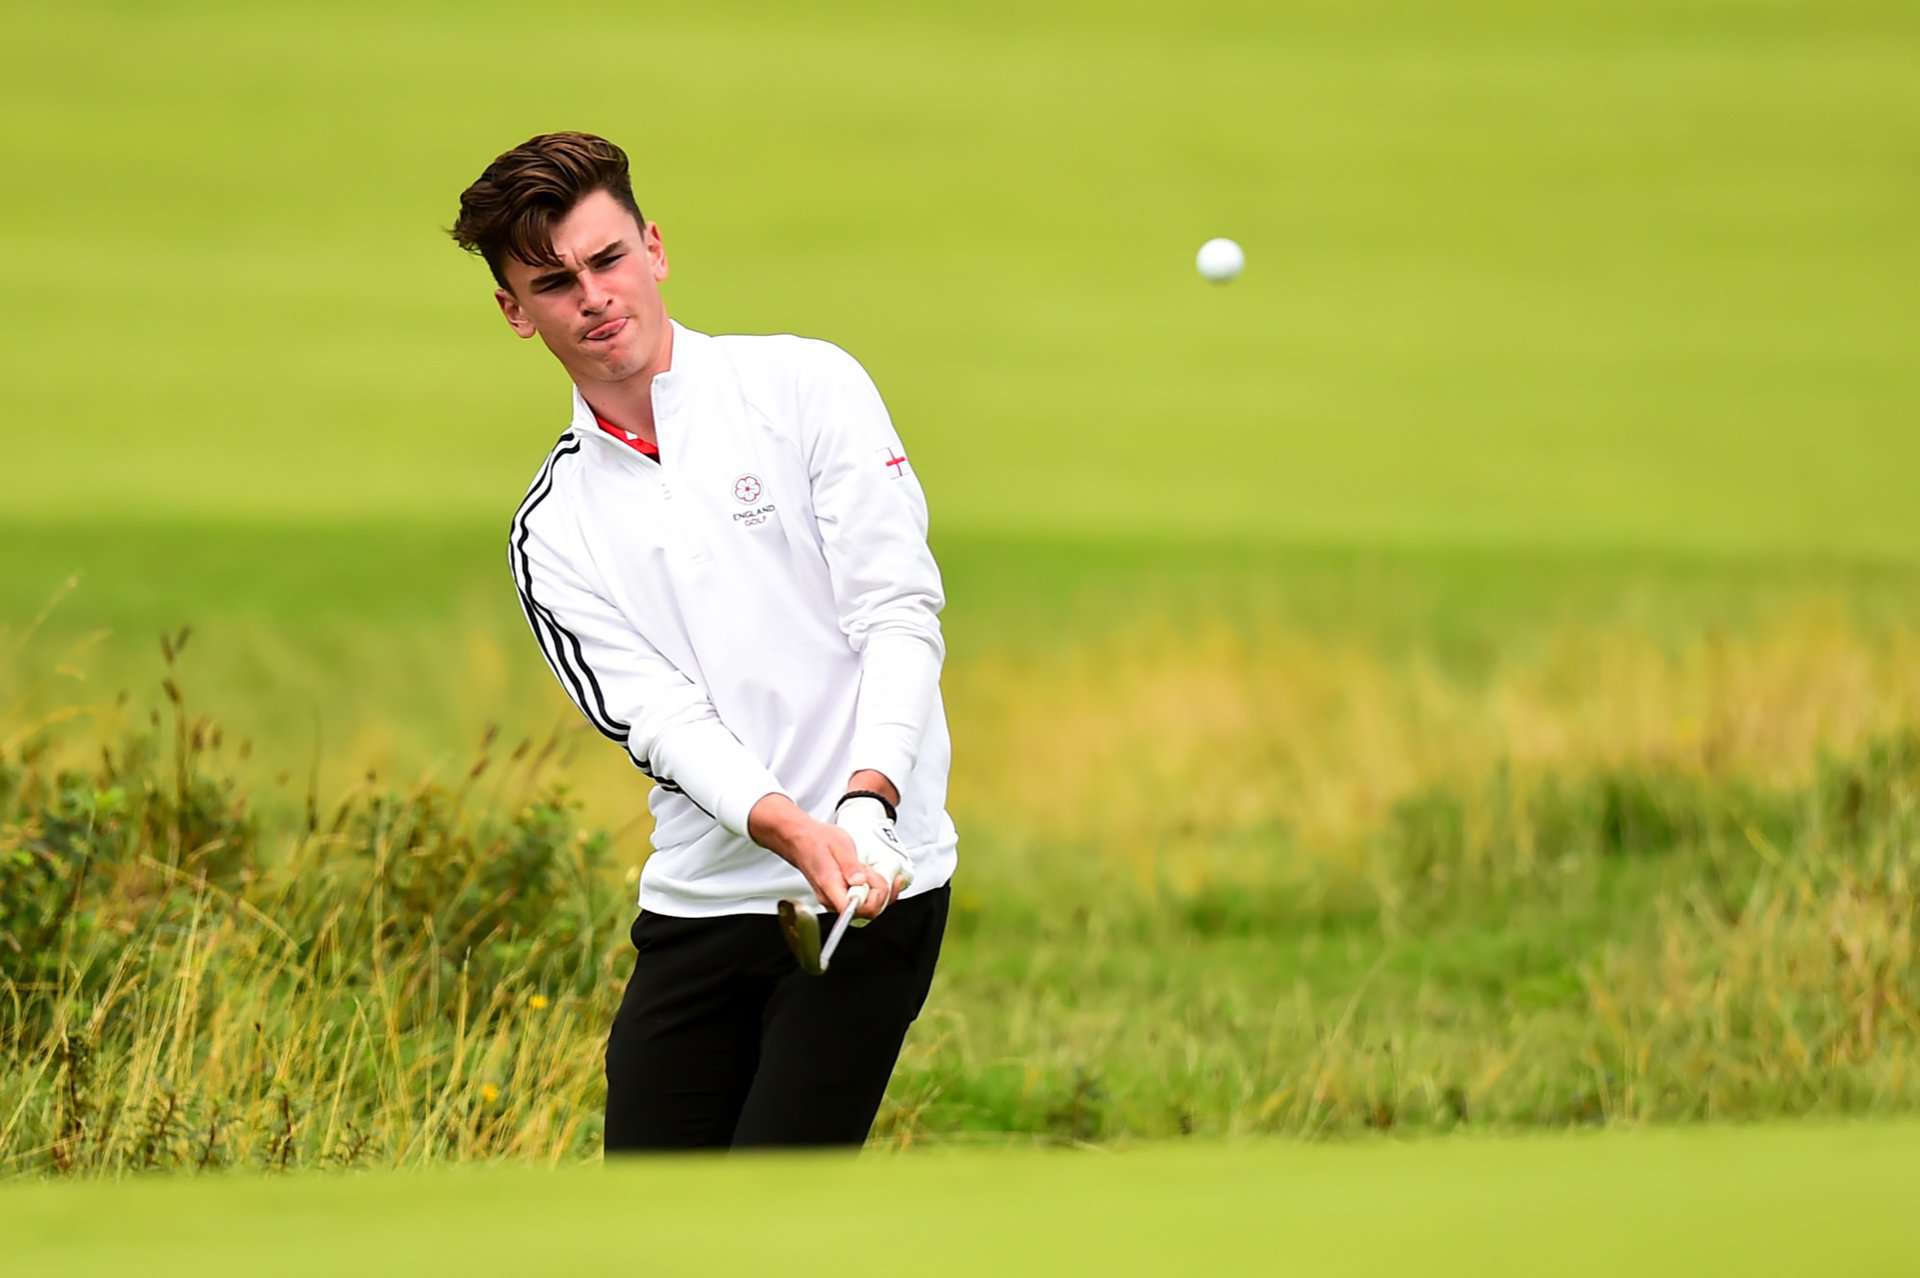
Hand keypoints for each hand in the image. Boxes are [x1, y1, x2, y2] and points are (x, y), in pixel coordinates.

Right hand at [747, 794, 888, 920]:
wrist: (800, 840)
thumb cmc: (816, 840)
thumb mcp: (839, 844)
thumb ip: (851, 865)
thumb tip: (861, 882)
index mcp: (830, 886)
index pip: (853, 910)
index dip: (873, 901)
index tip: (878, 883)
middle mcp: (831, 898)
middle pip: (864, 912)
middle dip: (879, 894)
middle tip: (876, 873)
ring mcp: (834, 899)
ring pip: (863, 908)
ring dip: (875, 891)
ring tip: (870, 871)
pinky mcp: (838, 896)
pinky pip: (859, 902)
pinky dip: (869, 891)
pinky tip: (869, 876)